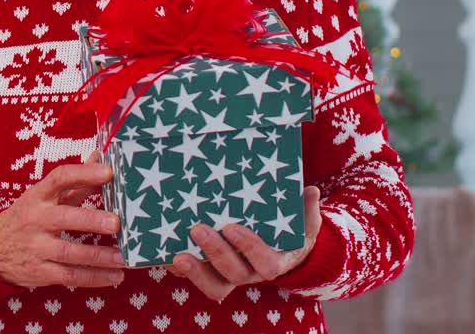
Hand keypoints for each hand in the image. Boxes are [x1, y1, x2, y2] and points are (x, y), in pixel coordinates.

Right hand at [0, 160, 125, 288]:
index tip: (109, 171)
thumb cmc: (26, 218)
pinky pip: (69, 276)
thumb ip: (74, 182)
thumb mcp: (43, 197)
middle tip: (116, 222)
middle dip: (91, 220)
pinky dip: (94, 278)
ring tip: (123, 257)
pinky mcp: (40, 272)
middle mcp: (36, 220)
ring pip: (69, 252)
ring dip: (98, 256)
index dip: (84, 173)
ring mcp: (36, 247)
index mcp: (38, 196)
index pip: (59, 179)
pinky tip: (115, 276)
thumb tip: (99, 157)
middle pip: (64, 218)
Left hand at [167, 186, 321, 301]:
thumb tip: (311, 191)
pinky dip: (177, 268)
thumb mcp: (303, 222)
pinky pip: (193, 276)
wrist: (277, 251)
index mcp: (274, 261)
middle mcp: (249, 273)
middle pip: (231, 273)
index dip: (248, 247)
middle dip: (214, 252)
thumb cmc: (289, 232)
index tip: (232, 228)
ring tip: (176, 254)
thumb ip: (308, 210)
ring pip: (210, 283)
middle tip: (197, 229)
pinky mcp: (208, 272)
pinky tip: (162, 253)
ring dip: (192, 271)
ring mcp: (227, 276)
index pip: (264, 262)